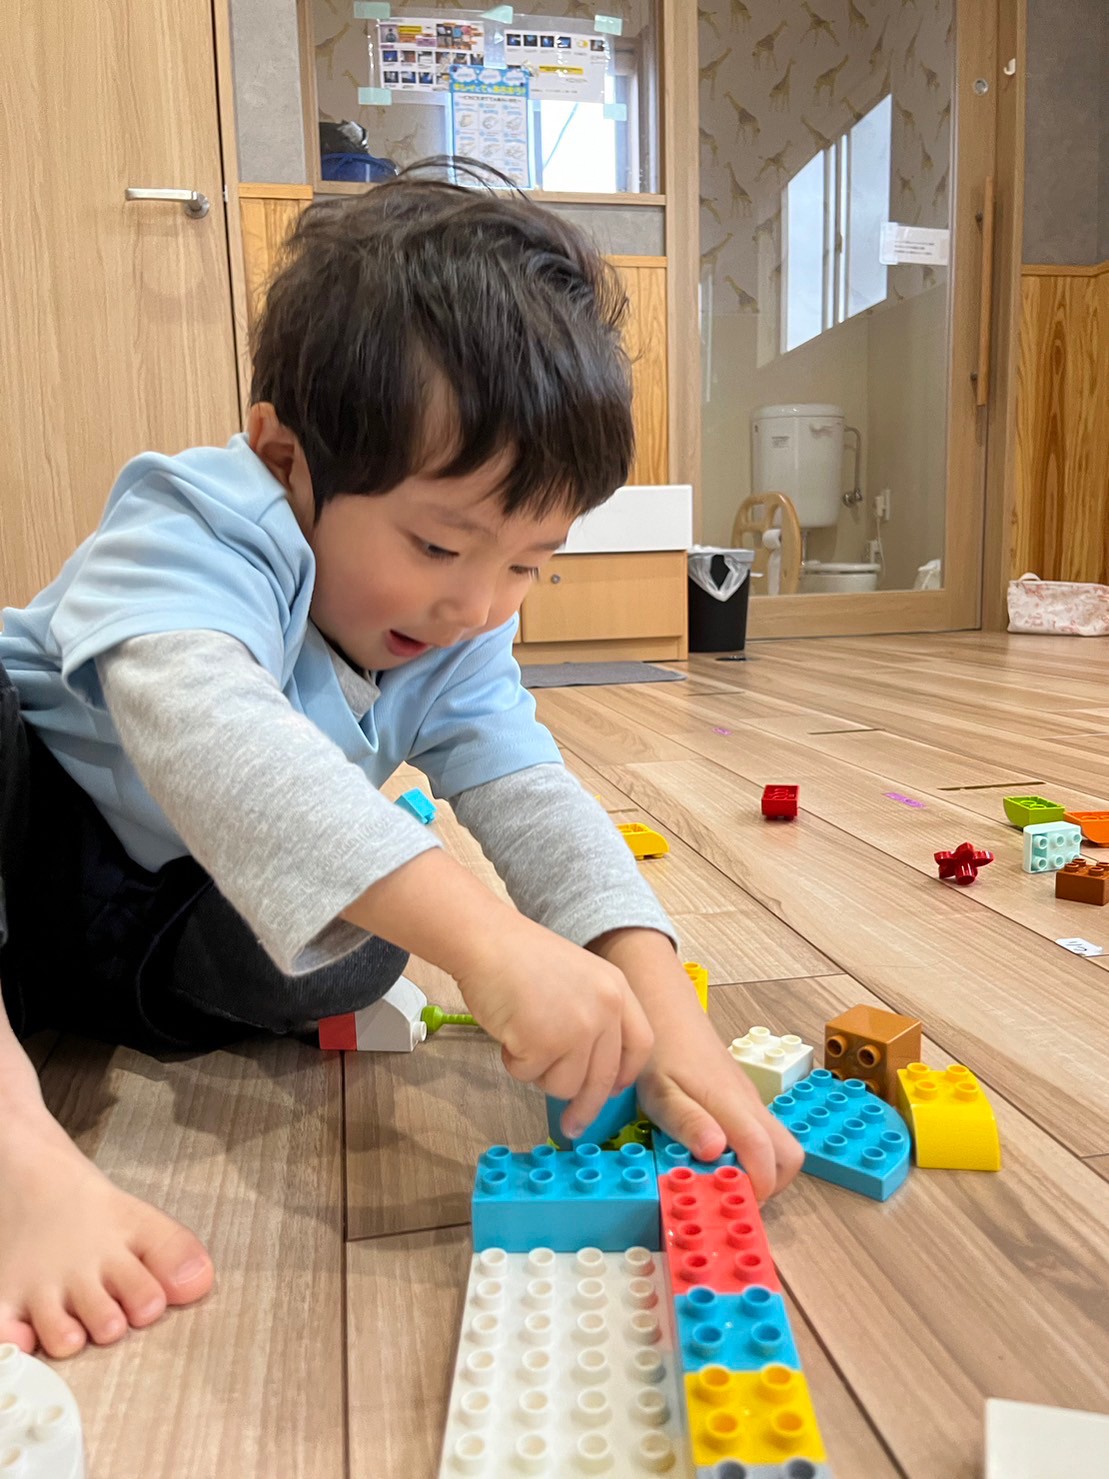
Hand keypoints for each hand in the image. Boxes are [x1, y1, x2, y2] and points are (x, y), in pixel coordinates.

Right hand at [457, 916, 654, 1138]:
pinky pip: (529, 1075)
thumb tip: (594, 1072)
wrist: (486, 942)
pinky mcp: (545, 1042)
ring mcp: (577, 1027)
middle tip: (570, 1126)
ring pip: (565, 1085)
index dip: (625, 1075)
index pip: (640, 1046)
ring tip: (522, 1034)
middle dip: (585, 1108)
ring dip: (539, 1072)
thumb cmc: (520, 959)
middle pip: (603, 1079)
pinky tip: (508, 1029)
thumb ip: (594, 1016)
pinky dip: (513, 1061)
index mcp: (617, 990)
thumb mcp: (579, 978)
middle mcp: (605, 1010)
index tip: (610, 1093)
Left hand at [591, 931, 803, 1201]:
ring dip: (758, 1169)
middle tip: (727, 1195)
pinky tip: (710, 1154)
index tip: (730, 1204)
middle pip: (790, 1156)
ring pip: (778, 1144)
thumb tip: (717, 1152)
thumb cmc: (660, 1052)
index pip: (769, 1157)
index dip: (758, 1190)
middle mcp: (751, 1105)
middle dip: (770, 1185)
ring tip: (715, 1178)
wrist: (665, 1009)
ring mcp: (750, 1101)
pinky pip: (760, 1132)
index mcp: (733, 1106)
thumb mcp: (659, 1091)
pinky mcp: (742, 1098)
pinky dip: (748, 1152)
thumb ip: (686, 1121)